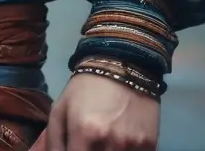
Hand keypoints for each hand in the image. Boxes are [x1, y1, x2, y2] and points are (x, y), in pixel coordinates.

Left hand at [30, 72, 159, 150]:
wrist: (122, 63)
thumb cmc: (86, 87)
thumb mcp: (61, 108)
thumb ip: (54, 141)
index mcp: (84, 133)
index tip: (76, 149)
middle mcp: (110, 143)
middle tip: (88, 144)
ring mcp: (132, 146)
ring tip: (103, 142)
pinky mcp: (150, 145)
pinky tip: (119, 143)